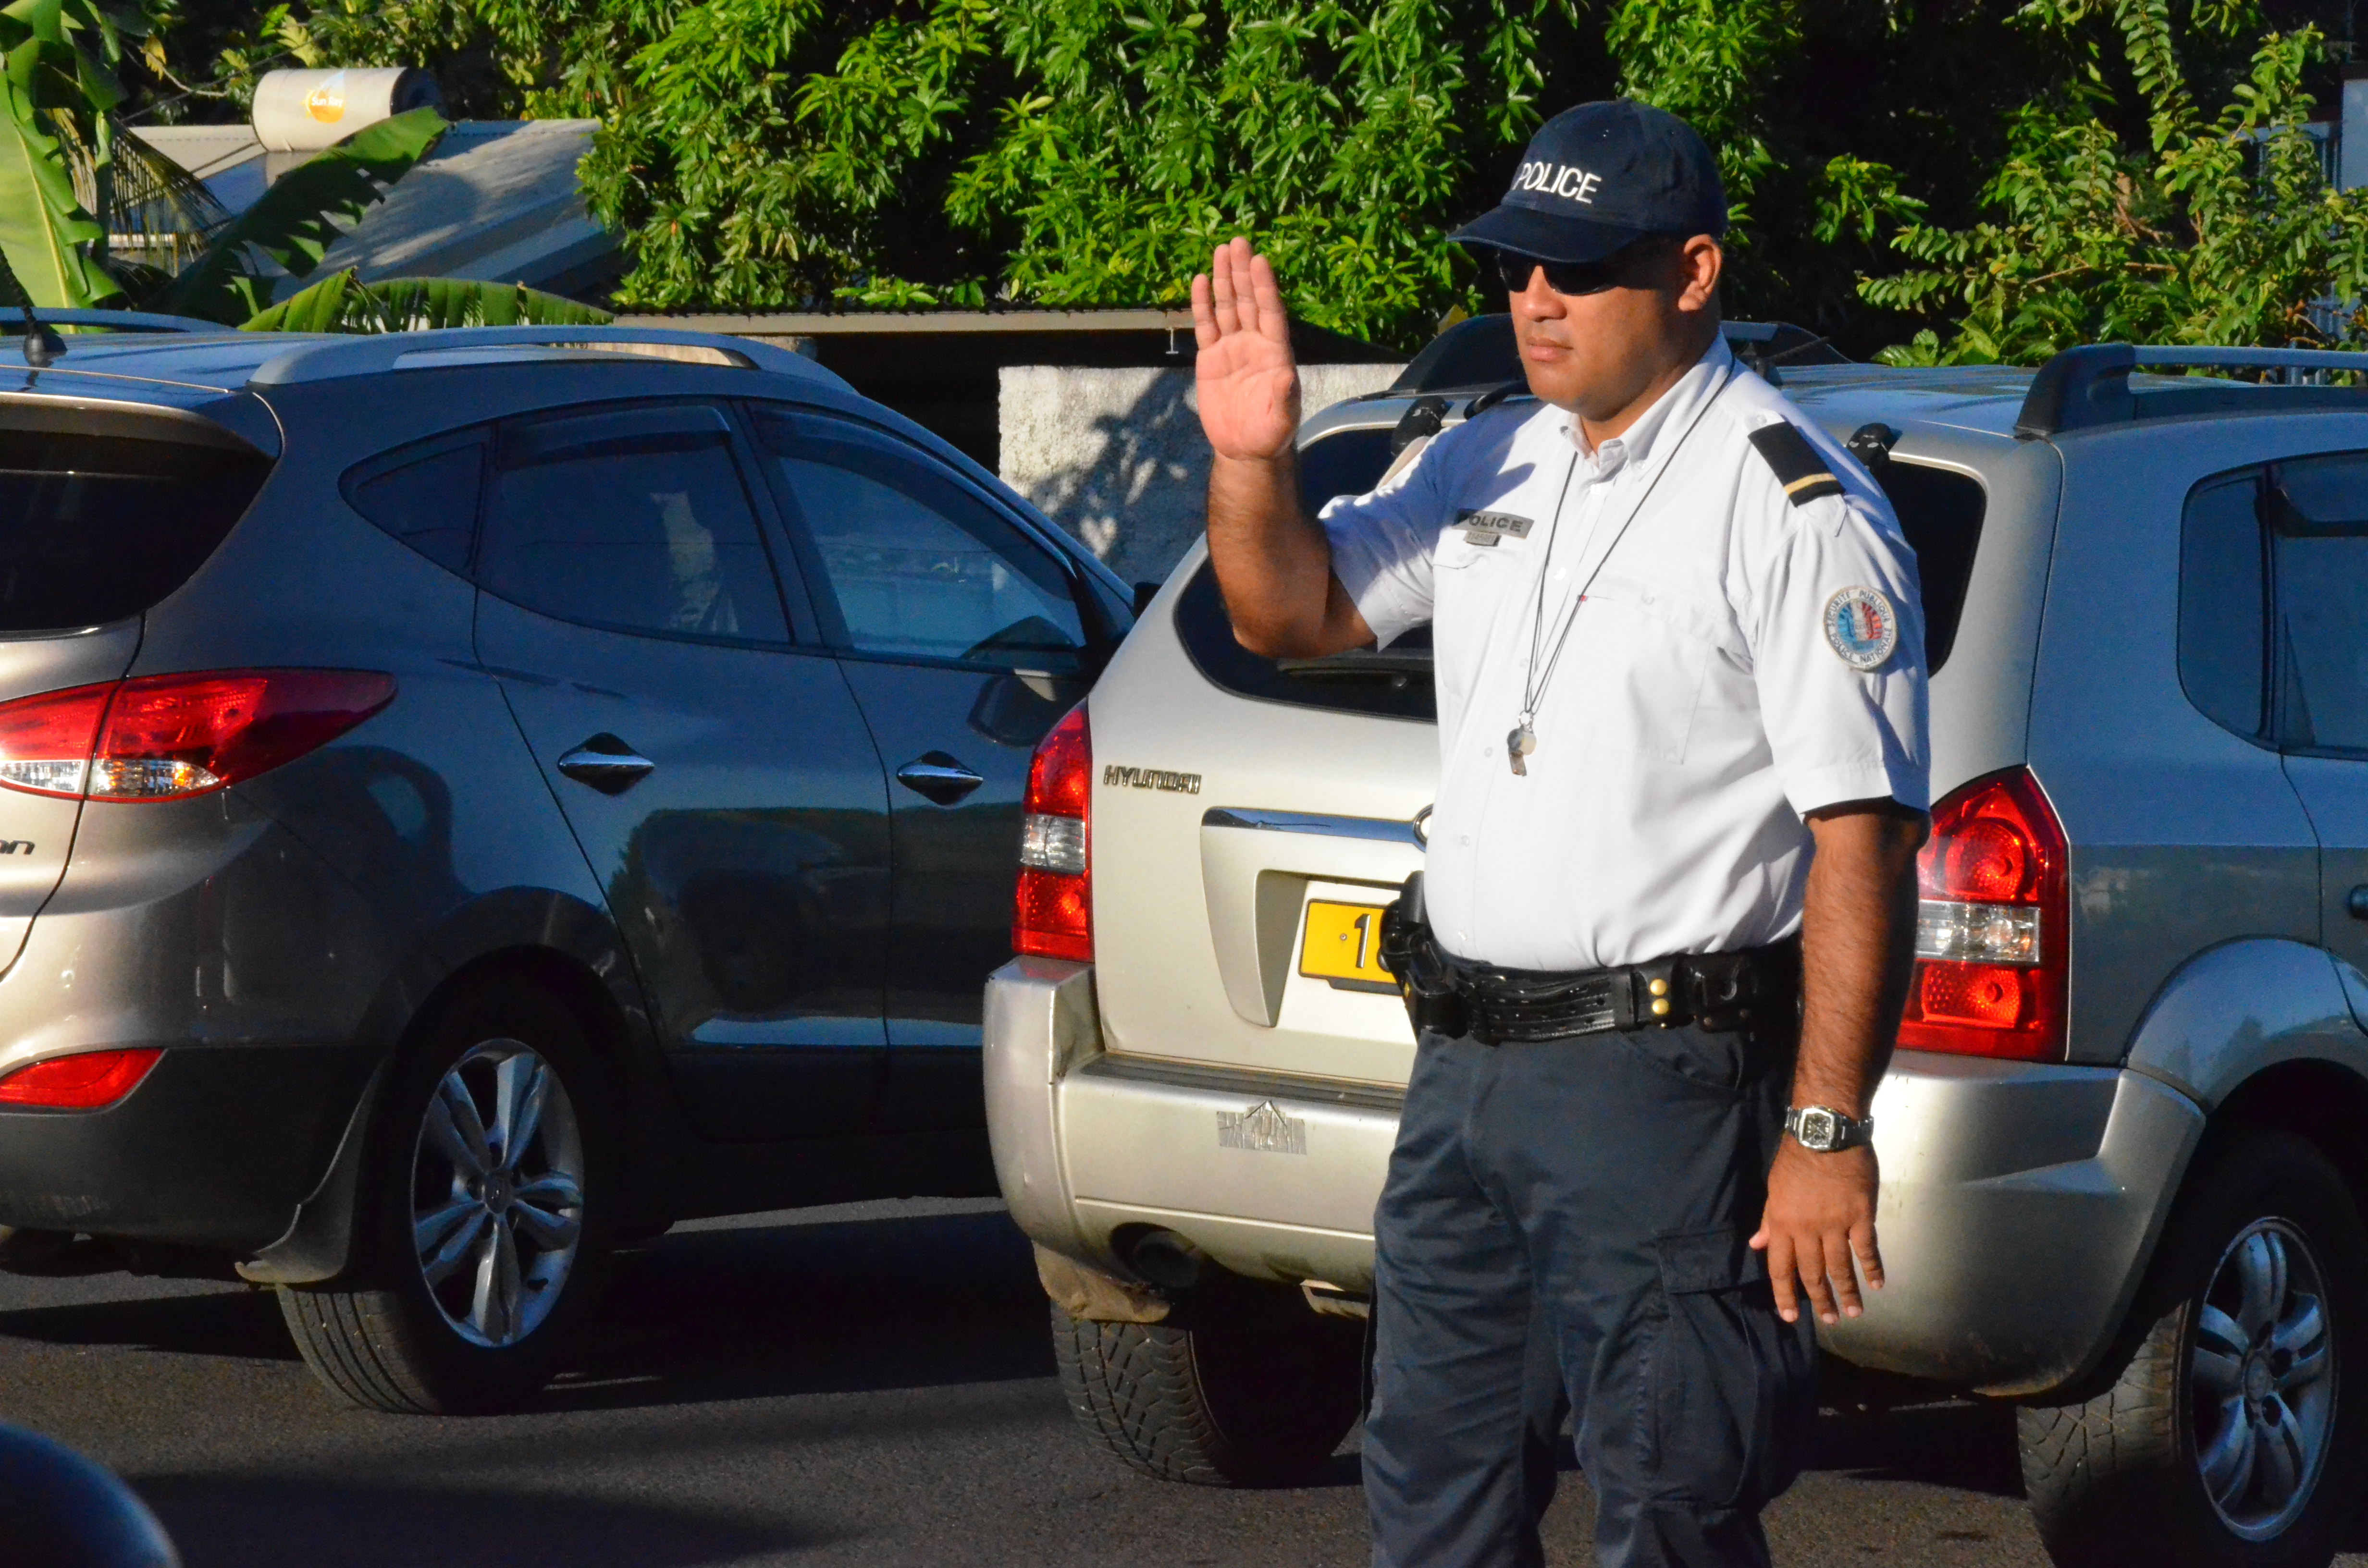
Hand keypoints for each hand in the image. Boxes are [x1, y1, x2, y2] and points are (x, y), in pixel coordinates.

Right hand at [1190, 237, 1299, 461]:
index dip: (1265, 287)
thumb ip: (1284, 398)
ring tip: (1221, 250)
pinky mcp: (1211, 357)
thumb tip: (1287, 377)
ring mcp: (1232, 348)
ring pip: (1228, 307)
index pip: (1270, 312)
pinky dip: (1203, 304)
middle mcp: (1255, 343)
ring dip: (1224, 280)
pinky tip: (1200, 281)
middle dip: (1243, 272)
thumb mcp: (1282, 419)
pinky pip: (1206, 325)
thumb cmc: (1270, 435)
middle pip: (1249, 301)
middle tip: (1238, 242)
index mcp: (1275, 352)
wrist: (1245, 448)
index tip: (1260, 260)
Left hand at [1750, 1139, 1883, 1325]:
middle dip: (1819, 1300)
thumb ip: (1769, 1219)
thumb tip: (1757, 1245)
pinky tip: (1877, 1284)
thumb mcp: (1774, 1188)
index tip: (1789, 1316)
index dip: (1783, 1294)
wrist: (1825, 1132)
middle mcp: (1807, 1229)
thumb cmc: (1797, 1157)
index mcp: (1783, 1223)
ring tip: (1853, 1312)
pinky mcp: (1861, 1215)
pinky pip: (1867, 1248)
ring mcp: (1836, 1223)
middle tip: (1829, 1320)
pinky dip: (1873, 1268)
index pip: (1780, 1267)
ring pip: (1840, 1267)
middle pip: (1811, 1273)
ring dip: (1847, 1292)